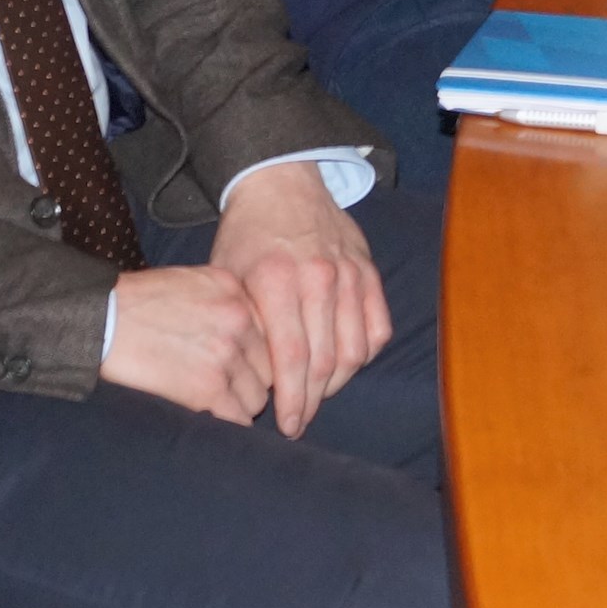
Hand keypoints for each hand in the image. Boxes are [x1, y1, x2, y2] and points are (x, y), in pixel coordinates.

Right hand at [98, 264, 272, 424]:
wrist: (100, 319)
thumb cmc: (136, 301)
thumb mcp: (190, 281)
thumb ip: (225, 300)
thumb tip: (245, 330)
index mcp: (235, 290)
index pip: (270, 332)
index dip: (256, 354)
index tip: (244, 366)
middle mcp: (239, 320)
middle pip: (268, 366)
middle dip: (251, 380)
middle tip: (228, 388)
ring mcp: (227, 355)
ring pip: (257, 396)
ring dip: (239, 404)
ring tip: (215, 403)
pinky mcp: (209, 388)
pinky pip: (238, 418)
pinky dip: (228, 423)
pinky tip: (211, 417)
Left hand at [211, 160, 391, 438]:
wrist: (281, 183)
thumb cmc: (246, 235)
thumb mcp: (228, 276)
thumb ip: (244, 326)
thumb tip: (252, 382)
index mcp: (276, 281)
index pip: (292, 359)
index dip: (292, 400)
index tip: (287, 425)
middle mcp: (318, 278)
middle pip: (325, 362)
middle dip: (312, 401)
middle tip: (300, 420)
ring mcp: (349, 274)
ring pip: (355, 351)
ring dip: (338, 383)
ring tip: (318, 394)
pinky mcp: (369, 272)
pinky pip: (378, 328)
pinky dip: (364, 354)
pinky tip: (343, 363)